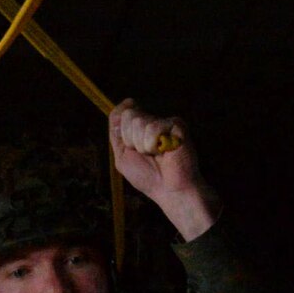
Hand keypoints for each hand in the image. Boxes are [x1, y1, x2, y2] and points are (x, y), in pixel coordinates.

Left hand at [110, 100, 218, 240]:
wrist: (169, 189)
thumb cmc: (147, 177)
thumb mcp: (122, 155)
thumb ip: (117, 131)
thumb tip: (127, 103)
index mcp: (138, 128)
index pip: (121, 114)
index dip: (122, 133)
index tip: (132, 148)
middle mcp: (151, 121)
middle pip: (128, 116)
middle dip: (131, 140)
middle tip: (147, 154)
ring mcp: (164, 122)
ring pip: (139, 122)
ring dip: (143, 145)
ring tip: (157, 155)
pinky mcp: (176, 124)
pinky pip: (153, 128)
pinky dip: (154, 145)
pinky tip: (165, 152)